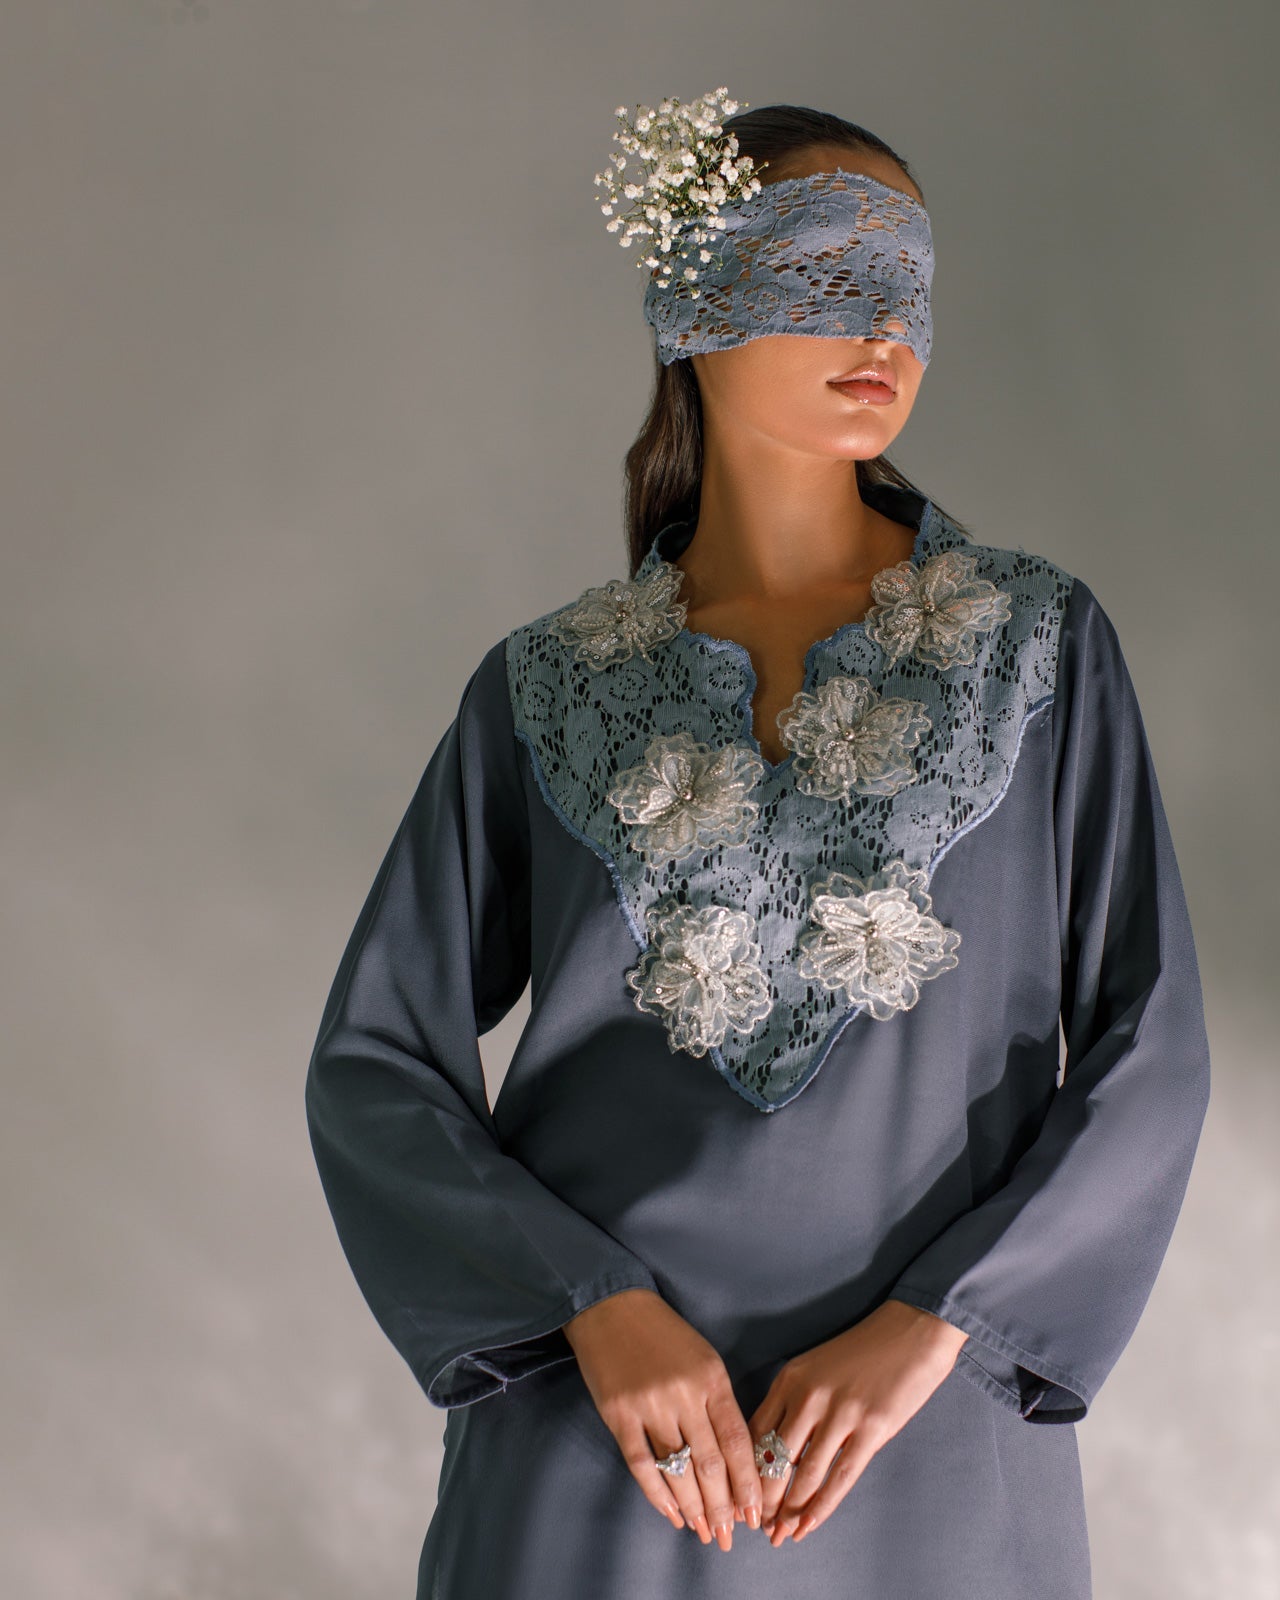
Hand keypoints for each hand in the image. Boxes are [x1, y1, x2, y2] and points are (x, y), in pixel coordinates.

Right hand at [563, 1287, 762, 1551]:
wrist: (612, 1308)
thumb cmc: (664, 1335)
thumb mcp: (703, 1358)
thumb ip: (718, 1404)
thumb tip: (732, 1462)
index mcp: (711, 1378)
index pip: (737, 1441)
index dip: (748, 1482)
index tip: (755, 1513)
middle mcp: (684, 1394)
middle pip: (710, 1464)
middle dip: (723, 1507)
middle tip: (730, 1537)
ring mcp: (649, 1405)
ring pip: (678, 1470)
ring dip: (693, 1508)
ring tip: (704, 1532)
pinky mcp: (619, 1415)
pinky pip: (642, 1465)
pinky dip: (657, 1496)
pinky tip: (671, 1514)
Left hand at [747, 1298, 966, 1545]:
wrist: (910, 1332)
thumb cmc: (861, 1352)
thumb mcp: (815, 1368)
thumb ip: (793, 1404)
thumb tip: (775, 1454)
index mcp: (790, 1379)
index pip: (754, 1433)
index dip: (745, 1471)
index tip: (741, 1496)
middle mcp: (809, 1396)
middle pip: (773, 1460)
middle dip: (763, 1500)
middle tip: (758, 1527)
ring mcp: (840, 1413)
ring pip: (804, 1475)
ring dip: (789, 1511)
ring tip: (781, 1534)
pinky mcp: (872, 1429)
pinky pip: (840, 1478)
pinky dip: (821, 1507)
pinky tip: (809, 1525)